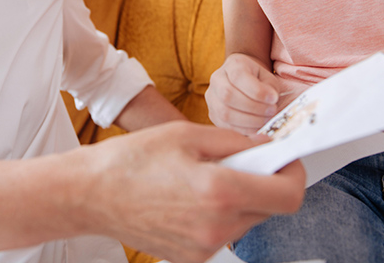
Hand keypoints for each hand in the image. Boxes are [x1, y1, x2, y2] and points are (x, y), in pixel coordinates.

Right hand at [80, 121, 304, 262]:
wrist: (90, 194)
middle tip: (240, 161)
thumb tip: (265, 148)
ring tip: (205, 177)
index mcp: (220, 191)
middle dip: (264, 182)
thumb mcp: (187, 134)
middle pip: (269, 208)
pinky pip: (223, 233)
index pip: (287, 195)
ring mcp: (205, 248)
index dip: (293, 174)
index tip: (285, 160)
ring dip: (241, 198)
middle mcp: (217, 226)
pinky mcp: (193, 258)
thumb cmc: (133, 159)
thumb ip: (235, 142)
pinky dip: (219, 213)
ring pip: (247, 221)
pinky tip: (190, 196)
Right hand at [206, 53, 280, 134]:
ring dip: (249, 120)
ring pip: (225, 113)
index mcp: (232, 64)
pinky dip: (244, 129)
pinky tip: (257, 127)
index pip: (239, 77)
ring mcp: (212, 98)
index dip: (257, 91)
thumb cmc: (258, 79)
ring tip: (266, 120)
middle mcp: (217, 79)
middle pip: (228, 95)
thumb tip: (270, 102)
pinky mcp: (213, 114)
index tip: (274, 98)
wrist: (243, 80)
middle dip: (254, 107)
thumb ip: (270, 87)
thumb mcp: (267, 77)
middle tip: (271, 111)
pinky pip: (226, 126)